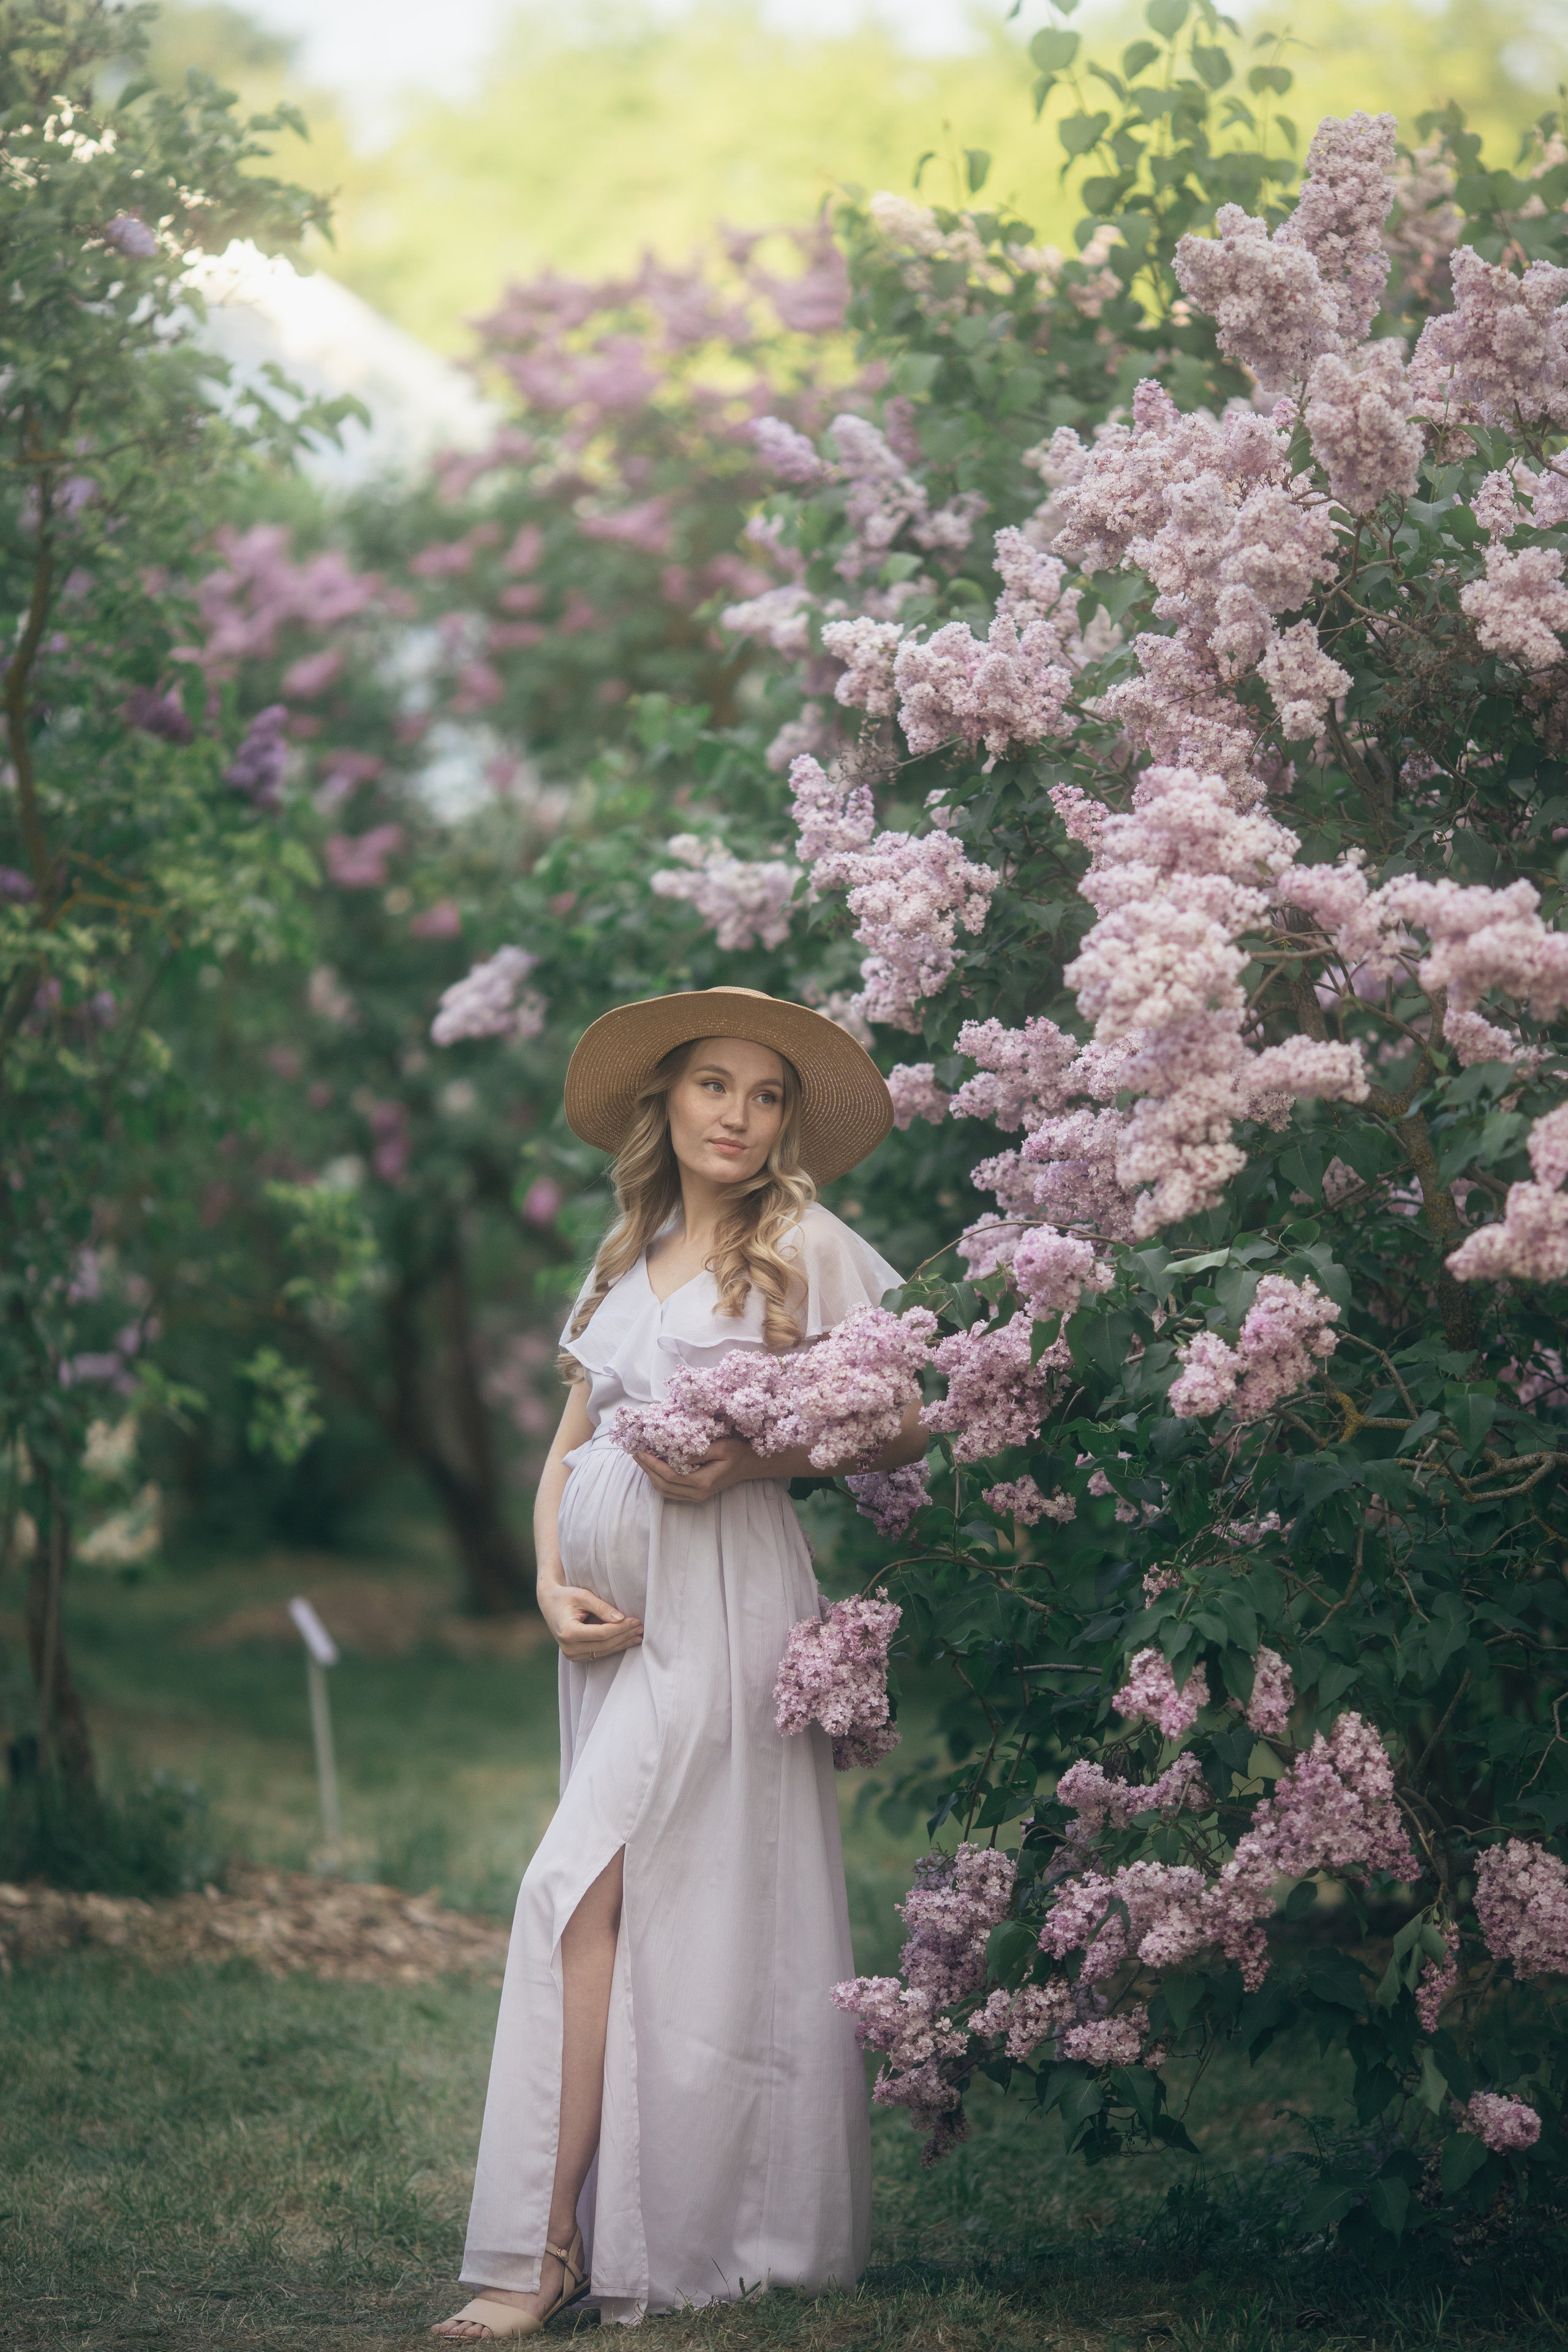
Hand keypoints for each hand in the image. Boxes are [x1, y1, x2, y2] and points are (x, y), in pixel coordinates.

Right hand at [539, 1581, 643, 1662]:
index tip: (636, 1620)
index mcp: (569, 1632)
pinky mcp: (575, 1656)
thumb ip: (601, 1607)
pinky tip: (627, 1641)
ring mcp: (571, 1654)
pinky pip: (598, 1653)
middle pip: (605, 1645)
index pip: (602, 1634)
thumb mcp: (583, 1596)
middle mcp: (568, 1647)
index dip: (621, 1628)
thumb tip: (621, 1619)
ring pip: (603, 1652)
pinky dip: (613, 1646)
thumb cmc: (566, 1596)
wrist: (549, 1603)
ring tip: (639, 1635)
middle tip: (641, 1628)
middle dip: (625, 1636)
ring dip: (622, 1643)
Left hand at [634, 1434, 762, 1504]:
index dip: (653, 1464)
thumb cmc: (737, 1453)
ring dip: (650, 1475)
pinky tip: (653, 1468)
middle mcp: (698, 1493)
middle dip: (647, 1469)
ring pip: (665, 1491)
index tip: (641, 1451)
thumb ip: (700, 1452)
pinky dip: (658, 1480)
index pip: (670, 1475)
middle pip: (663, 1485)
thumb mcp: (723, 1447)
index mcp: (703, 1482)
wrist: (748, 1466)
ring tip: (641, 1459)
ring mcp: (696, 1496)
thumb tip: (677, 1452)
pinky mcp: (695, 1494)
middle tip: (635, 1453)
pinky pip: (671, 1491)